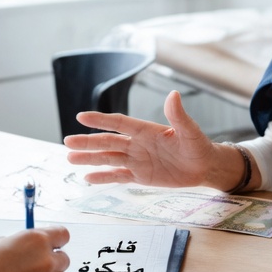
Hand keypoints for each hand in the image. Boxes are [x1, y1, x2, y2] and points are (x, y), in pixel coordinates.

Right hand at [0, 226, 70, 271]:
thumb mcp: (2, 242)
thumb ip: (24, 244)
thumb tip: (32, 248)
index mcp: (37, 240)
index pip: (63, 235)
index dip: (57, 240)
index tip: (54, 244)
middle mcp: (46, 261)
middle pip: (65, 259)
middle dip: (53, 261)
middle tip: (36, 265)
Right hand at [63, 91, 221, 187]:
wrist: (204, 166)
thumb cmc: (198, 146)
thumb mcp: (190, 131)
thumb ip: (178, 115)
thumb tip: (173, 94)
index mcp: (146, 130)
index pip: (119, 123)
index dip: (100, 120)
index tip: (81, 116)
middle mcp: (137, 144)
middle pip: (108, 142)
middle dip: (87, 142)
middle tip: (67, 141)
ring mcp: (137, 160)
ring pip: (108, 159)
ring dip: (89, 158)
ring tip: (70, 158)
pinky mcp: (140, 176)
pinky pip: (118, 176)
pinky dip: (103, 177)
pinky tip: (87, 178)